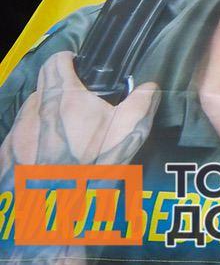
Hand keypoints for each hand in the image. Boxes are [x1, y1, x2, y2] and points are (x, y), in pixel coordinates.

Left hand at [0, 52, 157, 178]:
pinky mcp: (5, 157)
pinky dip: (32, 140)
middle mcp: (33, 111)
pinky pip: (17, 138)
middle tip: (78, 109)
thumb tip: (149, 86)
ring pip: (29, 113)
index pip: (56, 61)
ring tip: (62, 138)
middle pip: (43, 87)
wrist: (54, 216)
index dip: (68, 60)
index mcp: (63, 98)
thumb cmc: (93, 170)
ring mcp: (15, 135)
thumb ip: (142, 103)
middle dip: (59, 92)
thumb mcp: (128, 134)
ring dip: (44, 117)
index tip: (78, 67)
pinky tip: (46, 159)